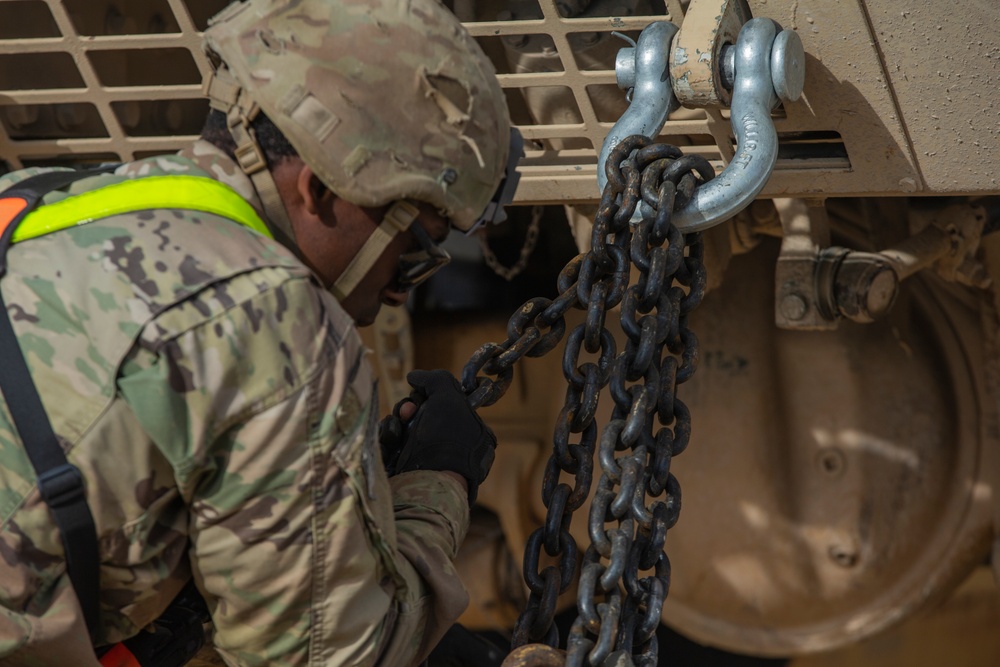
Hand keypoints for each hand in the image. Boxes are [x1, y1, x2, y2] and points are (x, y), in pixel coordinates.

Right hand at [382, 370, 496, 503]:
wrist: (427, 481)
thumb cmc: (445, 437)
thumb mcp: (448, 396)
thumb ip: (435, 378)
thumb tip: (414, 377)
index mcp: (467, 432)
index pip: (442, 403)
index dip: (429, 397)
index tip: (424, 397)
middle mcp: (448, 446)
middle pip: (417, 414)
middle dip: (408, 410)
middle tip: (408, 414)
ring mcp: (424, 460)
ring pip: (400, 428)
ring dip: (394, 425)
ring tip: (397, 434)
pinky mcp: (402, 470)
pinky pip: (389, 445)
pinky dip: (387, 441)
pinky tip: (390, 446)